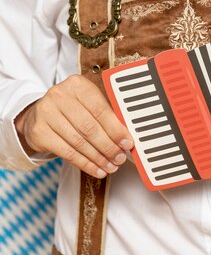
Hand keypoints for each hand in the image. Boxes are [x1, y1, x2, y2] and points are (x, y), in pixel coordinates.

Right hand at [15, 75, 133, 177]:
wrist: (39, 115)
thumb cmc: (70, 109)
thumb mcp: (87, 104)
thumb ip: (106, 116)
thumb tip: (125, 138)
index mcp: (77, 85)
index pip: (100, 110)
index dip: (116, 129)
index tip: (127, 143)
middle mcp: (59, 95)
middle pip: (90, 127)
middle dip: (108, 146)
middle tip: (119, 158)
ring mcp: (46, 113)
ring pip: (79, 142)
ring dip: (98, 158)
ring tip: (110, 166)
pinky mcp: (39, 132)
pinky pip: (67, 152)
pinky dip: (85, 164)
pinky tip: (96, 169)